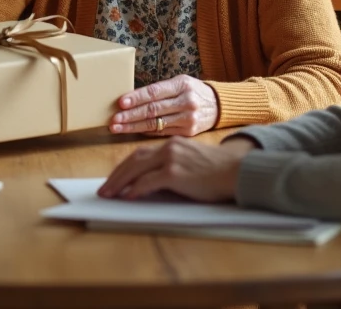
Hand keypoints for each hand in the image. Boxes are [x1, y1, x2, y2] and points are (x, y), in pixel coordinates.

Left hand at [98, 136, 256, 201]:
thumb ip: (171, 166)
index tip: (114, 178)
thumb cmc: (216, 171)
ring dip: (120, 182)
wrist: (235, 170)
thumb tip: (149, 183)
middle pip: (133, 160)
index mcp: (171, 144)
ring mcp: (171, 159)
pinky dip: (135, 189)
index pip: (140, 154)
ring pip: (136, 169)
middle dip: (116, 175)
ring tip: (110, 194)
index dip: (124, 167)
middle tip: (105, 189)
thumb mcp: (190, 161)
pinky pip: (148, 181)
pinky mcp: (175, 173)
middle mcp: (168, 147)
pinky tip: (128, 196)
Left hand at [109, 74, 218, 136]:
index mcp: (182, 85)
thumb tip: (131, 98)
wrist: (219, 105)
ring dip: (133, 126)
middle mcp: (186, 101)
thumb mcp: (180, 82)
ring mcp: (188, 119)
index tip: (120, 103)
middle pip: (153, 109)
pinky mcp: (189, 132)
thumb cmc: (193, 91)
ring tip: (118, 128)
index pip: (154, 92)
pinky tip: (134, 131)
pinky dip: (146, 132)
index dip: (136, 98)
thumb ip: (160, 90)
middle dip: (130, 115)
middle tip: (114, 119)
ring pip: (155, 123)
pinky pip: (162, 132)